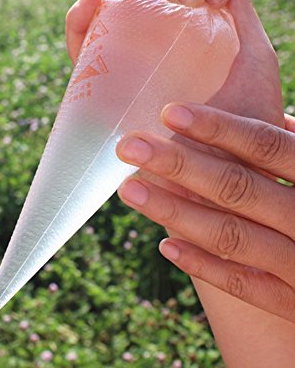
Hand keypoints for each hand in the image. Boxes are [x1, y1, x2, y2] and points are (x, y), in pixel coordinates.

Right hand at [65, 0, 283, 127]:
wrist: (221, 171)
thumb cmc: (245, 117)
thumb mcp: (251, 55)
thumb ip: (239, 6)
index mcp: (186, 31)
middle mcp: (153, 42)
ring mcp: (125, 60)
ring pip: (112, 8)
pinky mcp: (100, 82)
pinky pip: (81, 43)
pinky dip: (80, 16)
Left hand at [116, 103, 294, 322]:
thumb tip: (270, 115)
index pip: (266, 146)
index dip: (218, 128)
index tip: (169, 113)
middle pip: (238, 187)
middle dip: (179, 164)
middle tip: (129, 146)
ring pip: (232, 237)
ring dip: (176, 212)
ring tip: (130, 191)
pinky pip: (245, 286)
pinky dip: (204, 265)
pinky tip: (166, 247)